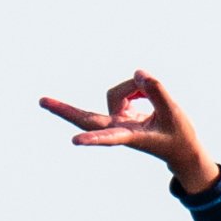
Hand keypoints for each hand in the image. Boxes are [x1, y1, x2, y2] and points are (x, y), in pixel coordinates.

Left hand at [39, 71, 217, 200]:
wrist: (180, 148)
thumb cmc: (178, 135)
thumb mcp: (174, 113)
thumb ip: (157, 91)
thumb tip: (136, 71)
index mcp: (131, 137)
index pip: (109, 137)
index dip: (94, 138)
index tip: (75, 141)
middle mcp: (118, 129)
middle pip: (87, 118)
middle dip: (64, 110)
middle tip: (41, 101)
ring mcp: (116, 121)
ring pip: (116, 93)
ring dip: (136, 88)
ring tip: (154, 97)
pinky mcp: (119, 113)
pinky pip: (124, 90)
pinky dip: (137, 89)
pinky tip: (148, 97)